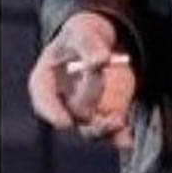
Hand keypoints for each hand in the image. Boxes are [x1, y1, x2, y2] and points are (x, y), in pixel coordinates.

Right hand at [27, 11, 136, 148]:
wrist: (100, 42)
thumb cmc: (81, 35)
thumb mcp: (82, 32)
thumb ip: (89, 45)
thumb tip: (101, 60)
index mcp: (45, 82)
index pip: (44, 101)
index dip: (52, 113)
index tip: (65, 122)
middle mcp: (63, 103)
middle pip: (73, 114)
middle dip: (88, 103)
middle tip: (100, 79)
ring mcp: (86, 111)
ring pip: (91, 129)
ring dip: (103, 130)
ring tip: (117, 122)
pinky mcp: (108, 113)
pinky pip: (112, 131)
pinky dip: (120, 137)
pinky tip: (128, 140)